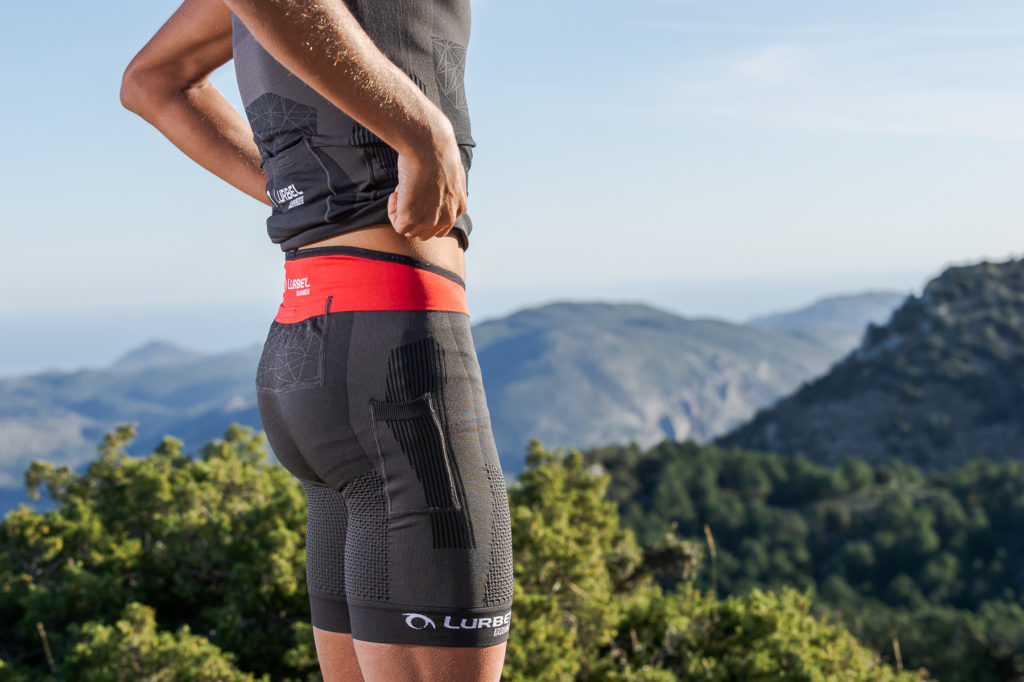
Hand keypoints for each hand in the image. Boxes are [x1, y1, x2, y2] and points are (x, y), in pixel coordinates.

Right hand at [387, 117, 467, 239]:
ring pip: (410, 231)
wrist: (430, 146)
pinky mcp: (412, 219)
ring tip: (403, 189)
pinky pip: (398, 226)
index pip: (441, 226)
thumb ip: (445, 187)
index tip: (418, 196)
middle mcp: (448, 218)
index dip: (426, 214)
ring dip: (403, 212)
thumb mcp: (450, 172)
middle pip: (425, 233)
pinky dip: (393, 210)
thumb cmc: (438, 151)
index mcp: (459, 207)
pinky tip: (398, 191)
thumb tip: (432, 187)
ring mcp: (430, 221)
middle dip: (414, 216)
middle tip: (409, 193)